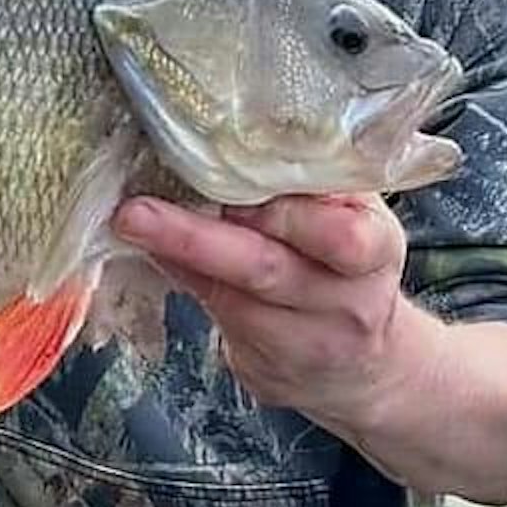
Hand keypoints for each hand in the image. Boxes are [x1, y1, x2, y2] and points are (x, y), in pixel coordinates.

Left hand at [113, 192, 414, 431]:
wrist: (367, 368)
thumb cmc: (348, 264)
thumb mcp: (353, 214)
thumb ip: (310, 183)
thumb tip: (227, 137)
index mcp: (376, 248)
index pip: (341, 236)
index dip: (285, 215)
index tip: (232, 187)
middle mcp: (346, 302)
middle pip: (266, 268)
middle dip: (196, 238)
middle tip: (136, 211)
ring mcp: (305, 343)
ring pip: (230, 299)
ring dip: (175, 256)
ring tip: (130, 222)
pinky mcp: (265, 370)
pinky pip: (214, 317)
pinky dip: (180, 278)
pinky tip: (152, 251)